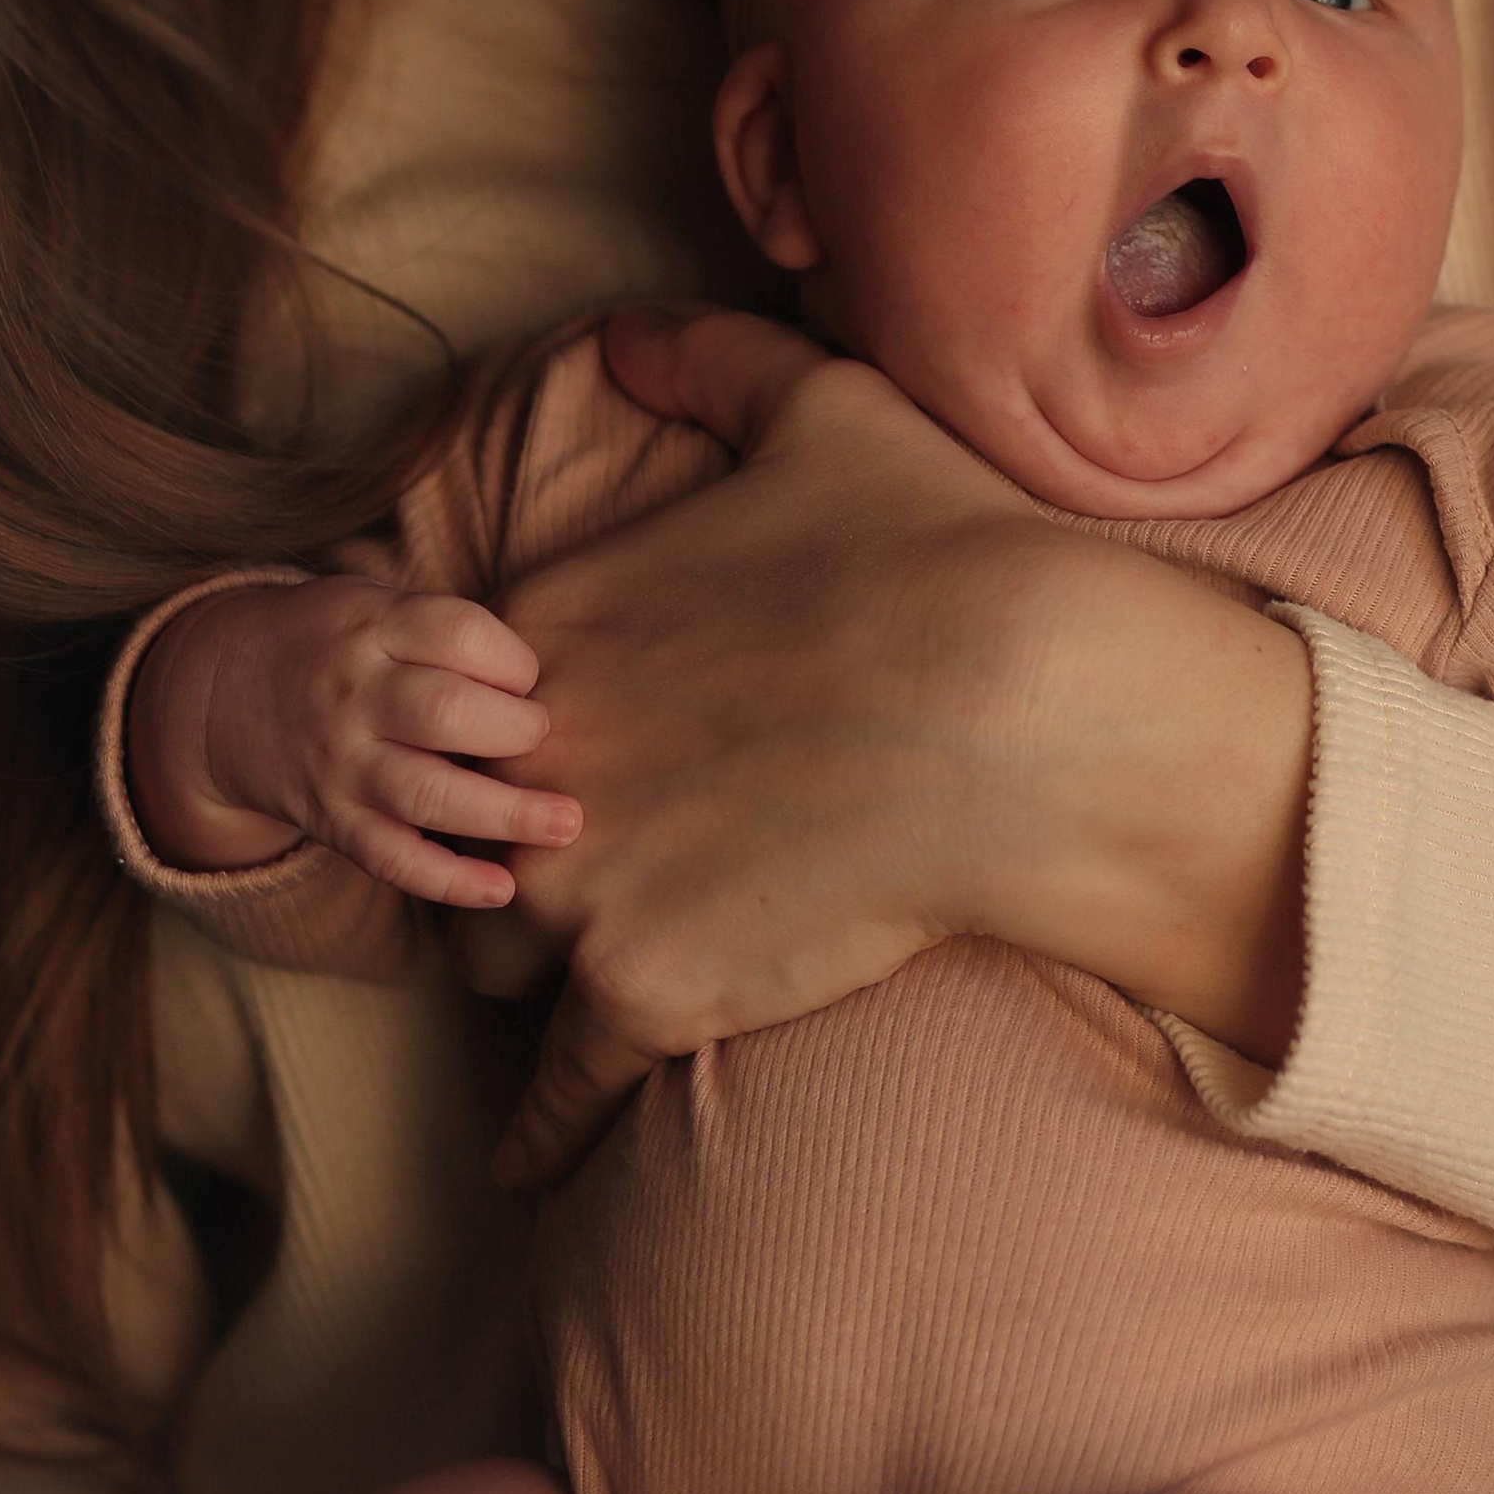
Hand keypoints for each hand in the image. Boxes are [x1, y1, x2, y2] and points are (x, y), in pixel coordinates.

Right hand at [127, 574, 572, 905]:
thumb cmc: (335, 644)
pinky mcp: (335, 824)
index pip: (457, 633)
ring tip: (566, 822)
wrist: (220, 696)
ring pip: (428, 795)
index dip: (512, 658)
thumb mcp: (374, 605)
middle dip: (516, 729)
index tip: (528, 677)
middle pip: (447, 713)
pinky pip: (394, 859)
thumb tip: (545, 682)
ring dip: (506, 814)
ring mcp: (341, 766)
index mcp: (372, 629)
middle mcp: (354, 698)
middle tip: (542, 736)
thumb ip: (445, 632)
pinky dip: (451, 880)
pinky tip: (504, 888)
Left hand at [481, 307, 1313, 1188]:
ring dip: (527, 966)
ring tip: (576, 978)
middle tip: (569, 863)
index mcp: (555, 623)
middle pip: (461, 826)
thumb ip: (703, 357)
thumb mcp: (819, 404)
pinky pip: (551, 1094)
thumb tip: (624, 333)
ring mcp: (578, 881)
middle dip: (499, 845)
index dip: (511, 729)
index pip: (465, 704)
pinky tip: (530, 1161)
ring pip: (492, 952)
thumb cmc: (941, 543)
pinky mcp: (642, 995)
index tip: (559, 751)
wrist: (1031, 702)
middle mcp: (535, 755)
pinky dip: (541, 1128)